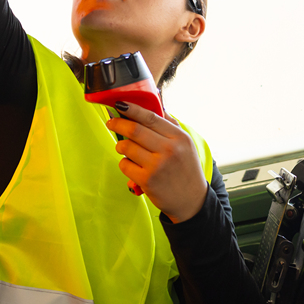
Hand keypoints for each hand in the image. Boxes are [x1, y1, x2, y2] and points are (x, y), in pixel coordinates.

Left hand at [106, 102, 207, 223]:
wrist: (191, 200)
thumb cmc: (186, 169)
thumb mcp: (186, 143)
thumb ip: (171, 124)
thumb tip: (155, 102)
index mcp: (179, 137)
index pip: (151, 117)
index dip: (132, 109)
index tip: (120, 104)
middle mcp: (169, 150)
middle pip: (135, 130)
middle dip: (118, 124)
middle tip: (111, 122)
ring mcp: (157, 166)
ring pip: (127, 147)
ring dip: (120, 145)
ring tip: (123, 147)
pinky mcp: (147, 181)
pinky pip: (124, 165)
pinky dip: (123, 162)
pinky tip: (130, 164)